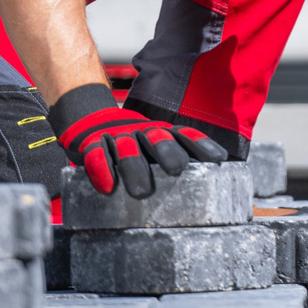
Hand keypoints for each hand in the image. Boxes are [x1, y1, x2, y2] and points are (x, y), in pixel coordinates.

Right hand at [48, 84, 225, 196]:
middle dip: (169, 152)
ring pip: (127, 149)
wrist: (87, 116)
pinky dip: (101, 170)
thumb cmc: (129, 140)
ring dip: (134, 168)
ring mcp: (116, 136)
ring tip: (141, 192)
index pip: (182, 135)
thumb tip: (207, 182)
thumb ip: (171, 156)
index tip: (219, 158)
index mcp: (158, 132)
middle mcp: (140, 132)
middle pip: (157, 139)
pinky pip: (96, 155)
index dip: (200, 144)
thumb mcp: (151, 143)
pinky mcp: (91, 143)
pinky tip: (107, 186)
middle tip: (178, 169)